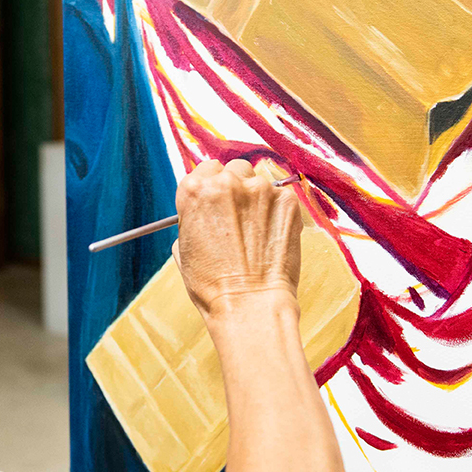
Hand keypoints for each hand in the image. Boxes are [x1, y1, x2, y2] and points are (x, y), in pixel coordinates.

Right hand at [172, 158, 302, 315]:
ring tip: (257, 232)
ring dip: (258, 200)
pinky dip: (278, 212)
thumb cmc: (212, 284)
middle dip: (237, 189)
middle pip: (234, 170)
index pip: (207, 169)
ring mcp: (260, 189)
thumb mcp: (184, 248)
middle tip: (240, 218)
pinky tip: (273, 236)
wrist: (249, 302)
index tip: (220, 200)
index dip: (214, 186)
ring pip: (259, 182)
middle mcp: (226, 183)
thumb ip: (194, 219)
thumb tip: (205, 213)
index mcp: (195, 190)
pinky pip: (281, 198)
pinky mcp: (286, 201)